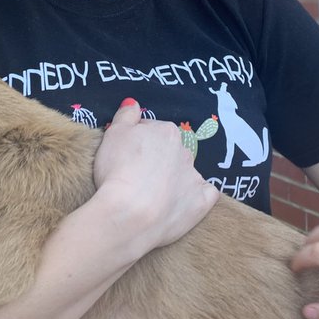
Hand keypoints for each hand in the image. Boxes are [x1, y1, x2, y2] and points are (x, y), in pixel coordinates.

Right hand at [92, 101, 218, 255]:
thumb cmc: (117, 170)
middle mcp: (185, 151)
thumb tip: (133, 104)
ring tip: (153, 195)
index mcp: (166, 132)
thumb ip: (125, 116)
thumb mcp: (113, 134)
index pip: (150, 130)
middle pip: (169, 151)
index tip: (124, 156)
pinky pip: (205, 195)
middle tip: (135, 176)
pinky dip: (196, 197)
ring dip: (174, 178)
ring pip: (186, 172)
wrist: (129, 215)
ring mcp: (195, 178)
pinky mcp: (201, 203)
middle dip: (157, 160)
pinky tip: (183, 203)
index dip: (136, 143)